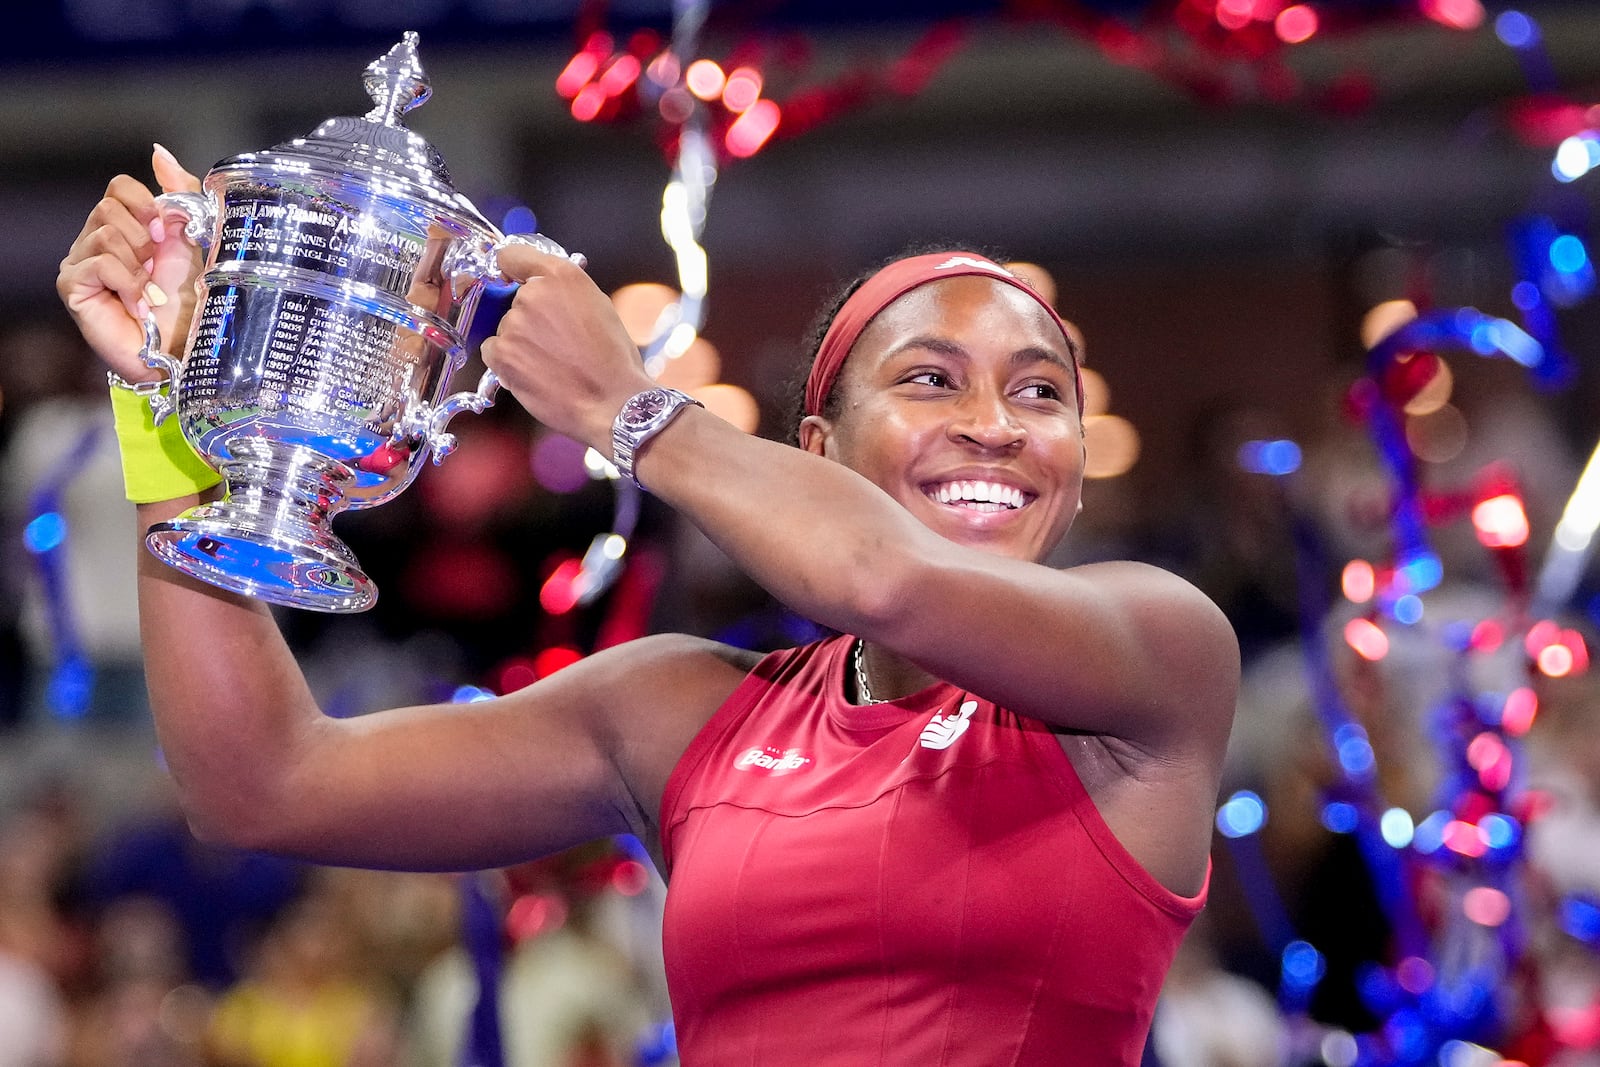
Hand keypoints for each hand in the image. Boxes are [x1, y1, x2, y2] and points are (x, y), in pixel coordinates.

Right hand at [55, 144, 203, 383]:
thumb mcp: (195, 239)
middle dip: (145, 237)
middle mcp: (97, 240)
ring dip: (138, 262)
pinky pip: (98, 262)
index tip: (167, 231)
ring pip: (104, 232)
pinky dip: (127, 281)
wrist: (187, 348)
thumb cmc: (192, 301)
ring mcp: (81, 263)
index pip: (119, 186)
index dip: (146, 203)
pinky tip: (139, 301)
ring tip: (150, 290)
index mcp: (126, 226)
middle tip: (158, 268)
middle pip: (109, 207)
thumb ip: (182, 194)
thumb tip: (158, 153)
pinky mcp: (74, 287)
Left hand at [481, 245, 654, 452]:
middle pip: (514, 300)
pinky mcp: (502, 353)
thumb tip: (549, 292)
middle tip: (557, 342)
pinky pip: (493, 351)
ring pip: (507, 329)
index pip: (512, 255)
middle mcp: (532, 294)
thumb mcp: (600, 307)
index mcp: (561, 275)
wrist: (612, 401)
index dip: (512, 269)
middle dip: (530, 318)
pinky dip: (508, 362)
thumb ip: (567, 292)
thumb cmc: (613, 360)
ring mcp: (514, 324)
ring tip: (553, 364)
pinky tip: (536, 374)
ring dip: (521, 343)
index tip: (511, 278)